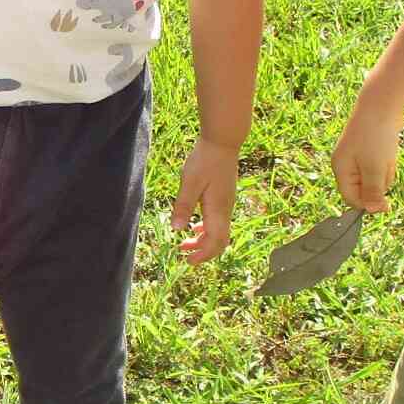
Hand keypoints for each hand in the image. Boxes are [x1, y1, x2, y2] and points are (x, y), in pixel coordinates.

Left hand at [171, 137, 239, 264]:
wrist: (222, 142)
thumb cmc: (205, 160)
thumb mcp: (190, 183)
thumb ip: (183, 206)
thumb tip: (177, 229)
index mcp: (217, 209)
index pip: (215, 241)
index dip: (203, 254)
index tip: (188, 261)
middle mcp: (225, 210)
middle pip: (219, 241)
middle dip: (203, 251)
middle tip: (184, 255)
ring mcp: (226, 204)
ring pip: (218, 232)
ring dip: (203, 241)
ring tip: (184, 244)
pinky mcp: (223, 197)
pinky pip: (217, 221)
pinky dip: (206, 229)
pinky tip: (194, 227)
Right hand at [332, 91, 402, 213]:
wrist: (382, 104)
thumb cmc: (375, 136)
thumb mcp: (375, 168)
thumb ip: (372, 192)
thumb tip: (372, 211)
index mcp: (341, 169)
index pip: (351, 198)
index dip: (367, 203)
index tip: (386, 204)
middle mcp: (346, 165)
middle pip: (365, 189)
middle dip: (379, 182)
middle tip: (384, 167)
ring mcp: (358, 157)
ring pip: (375, 178)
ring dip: (385, 171)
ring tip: (388, 155)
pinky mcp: (370, 150)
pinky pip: (381, 166)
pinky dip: (388, 162)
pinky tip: (390, 150)